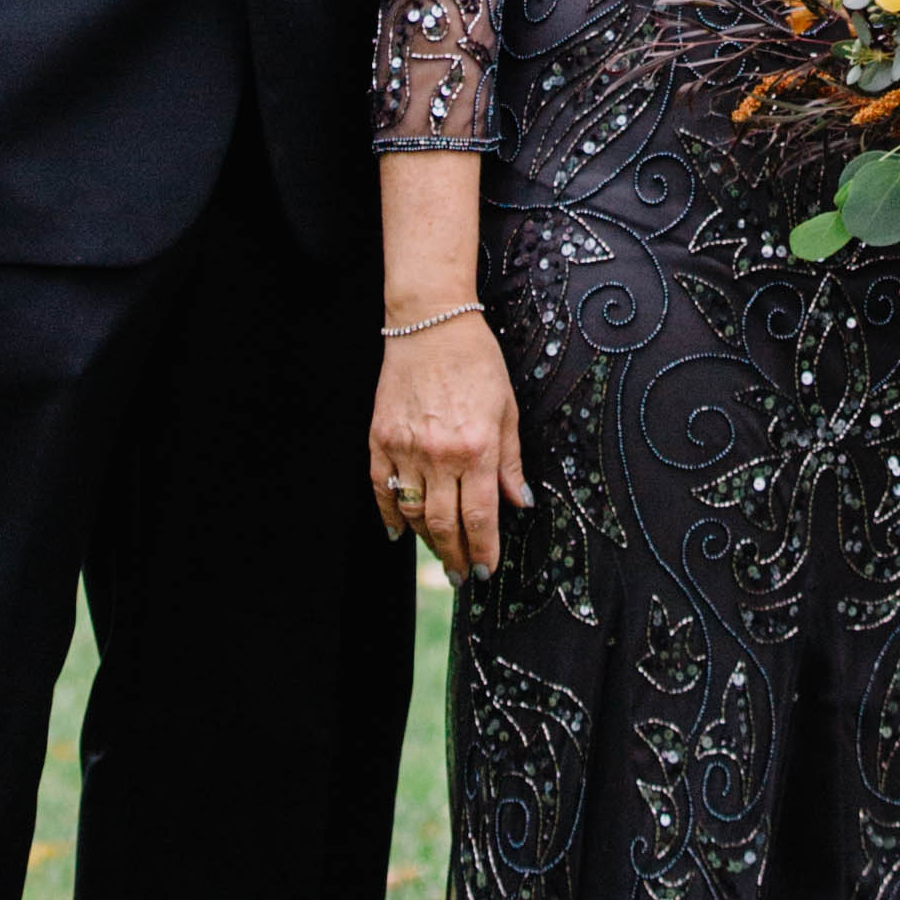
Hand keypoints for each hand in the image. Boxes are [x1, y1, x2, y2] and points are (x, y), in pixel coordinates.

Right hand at [371, 311, 530, 579]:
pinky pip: (382, 490)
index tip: (486, 570)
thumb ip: (511, 460)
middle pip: (445, 524)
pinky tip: (399, 532)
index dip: (483, 550)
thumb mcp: (507, 408)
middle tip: (463, 576)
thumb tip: (519, 502)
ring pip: (414, 513)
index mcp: (477, 447)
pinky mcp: (380, 439)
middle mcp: (440, 454)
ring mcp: (406, 448)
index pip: (480, 516)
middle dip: (456, 557)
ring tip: (440, 552)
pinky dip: (390, 515)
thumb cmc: (476, 361)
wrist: (430, 323)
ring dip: (427, 540)